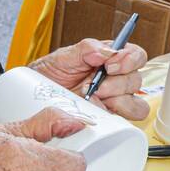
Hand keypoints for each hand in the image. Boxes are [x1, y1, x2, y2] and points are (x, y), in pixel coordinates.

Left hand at [35, 38, 149, 120]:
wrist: (32, 98)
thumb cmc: (49, 74)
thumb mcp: (63, 56)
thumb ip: (87, 48)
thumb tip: (107, 52)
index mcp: (110, 58)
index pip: (136, 55)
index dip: (130, 59)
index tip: (111, 65)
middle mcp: (115, 79)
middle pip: (136, 80)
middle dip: (116, 84)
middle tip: (93, 86)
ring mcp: (113, 100)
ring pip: (136, 104)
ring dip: (118, 102)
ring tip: (94, 99)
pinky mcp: (108, 118)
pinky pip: (125, 122)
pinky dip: (114, 118)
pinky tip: (96, 111)